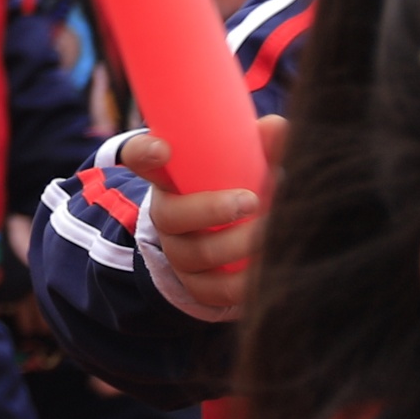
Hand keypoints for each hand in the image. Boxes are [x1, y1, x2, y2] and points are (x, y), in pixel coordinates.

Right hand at [118, 117, 288, 313]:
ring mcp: (180, 254)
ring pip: (197, 254)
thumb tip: (279, 127)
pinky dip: (248, 282)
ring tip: (274, 234)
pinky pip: (217, 291)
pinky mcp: (199, 287)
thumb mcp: (241, 168)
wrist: (226, 246)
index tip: (162, 149)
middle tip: (250, 200)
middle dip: (209, 209)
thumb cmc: (234, 192)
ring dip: (238, 245)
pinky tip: (273, 270)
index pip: (140, 157)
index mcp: (170, 179)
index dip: (145, 153)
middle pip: (170, 215)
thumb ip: (258, 148)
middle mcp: (167, 216)